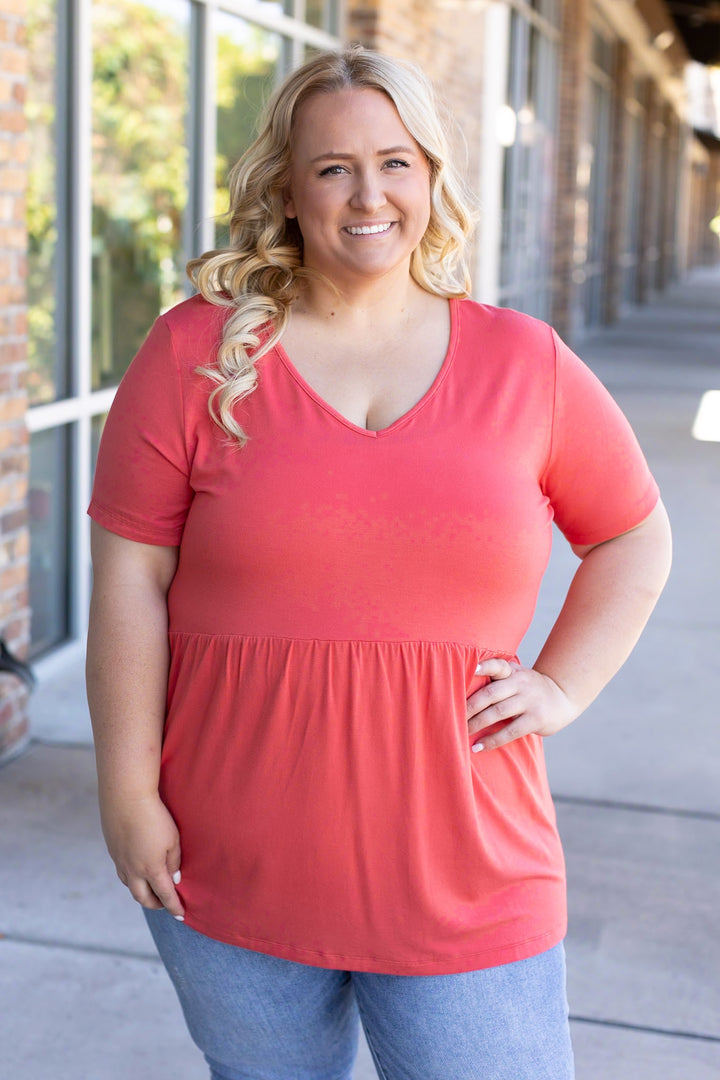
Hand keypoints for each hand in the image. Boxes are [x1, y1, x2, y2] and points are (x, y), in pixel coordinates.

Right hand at [99, 792, 184, 918]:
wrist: (126, 797)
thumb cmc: (155, 817)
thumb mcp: (173, 839)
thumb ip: (174, 861)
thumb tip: (173, 878)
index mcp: (151, 869)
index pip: (165, 895)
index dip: (174, 906)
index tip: (181, 914)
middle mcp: (133, 870)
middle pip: (143, 898)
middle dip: (156, 904)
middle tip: (165, 904)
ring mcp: (120, 861)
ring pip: (130, 886)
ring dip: (141, 893)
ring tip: (151, 890)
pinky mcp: (112, 850)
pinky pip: (122, 872)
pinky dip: (131, 879)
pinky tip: (136, 872)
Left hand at [467, 658, 578, 751]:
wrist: (562, 697)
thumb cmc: (528, 689)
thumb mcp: (517, 676)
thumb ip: (497, 680)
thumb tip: (460, 691)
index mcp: (513, 671)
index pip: (497, 665)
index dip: (485, 666)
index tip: (472, 669)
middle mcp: (521, 683)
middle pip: (490, 693)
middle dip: (469, 706)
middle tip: (452, 715)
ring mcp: (529, 701)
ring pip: (498, 712)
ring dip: (477, 723)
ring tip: (461, 731)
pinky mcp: (536, 719)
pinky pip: (510, 731)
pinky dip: (492, 740)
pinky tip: (479, 746)